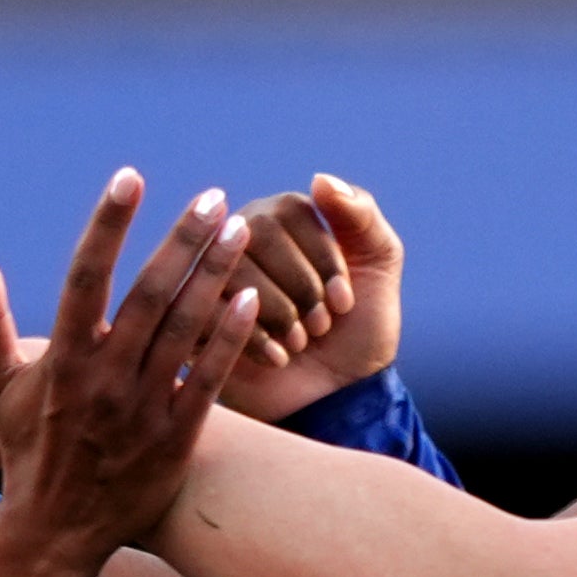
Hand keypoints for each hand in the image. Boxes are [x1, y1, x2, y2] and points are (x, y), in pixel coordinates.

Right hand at [0, 170, 269, 573]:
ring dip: (216, 276)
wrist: (57, 533)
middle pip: (150, 293)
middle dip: (184, 239)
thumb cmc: (28, 451)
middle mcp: (104, 378)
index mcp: (62, 358)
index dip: (108, 224)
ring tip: (240, 230)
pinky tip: (250, 299)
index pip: (86, 275)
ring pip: (186, 329)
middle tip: (214, 196)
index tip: (130, 177)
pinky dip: (229, 338)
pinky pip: (209, 379)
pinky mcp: (176, 438)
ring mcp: (143, 408)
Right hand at [220, 176, 404, 421]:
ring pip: (234, 273)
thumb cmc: (359, 329)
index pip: (291, 211)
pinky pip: (211, 315)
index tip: (346, 300)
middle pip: (257, 236)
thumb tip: (319, 179)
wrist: (339, 398)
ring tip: (302, 342)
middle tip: (321, 325)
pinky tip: (279, 358)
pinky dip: (256, 341)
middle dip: (301, 287)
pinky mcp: (197, 324)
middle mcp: (240, 240)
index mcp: (280, 217)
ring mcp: (214, 282)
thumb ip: (361, 215)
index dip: (324, 257)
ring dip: (281, 314)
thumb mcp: (379, 265)